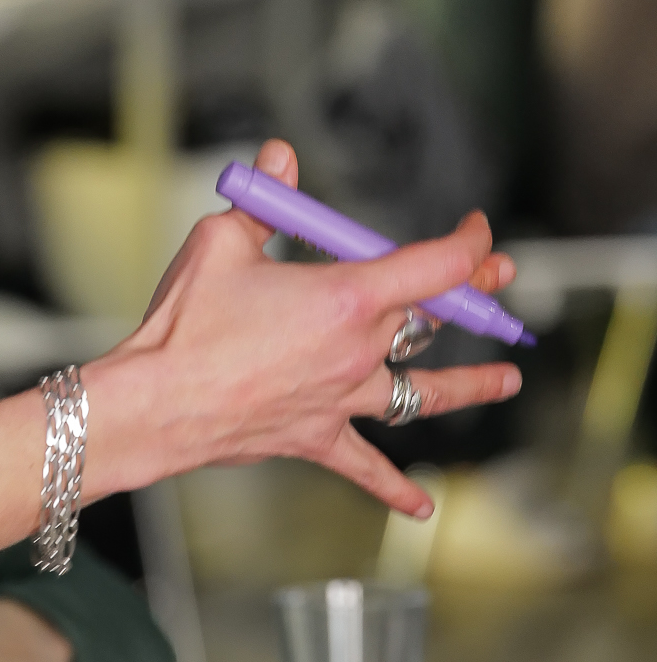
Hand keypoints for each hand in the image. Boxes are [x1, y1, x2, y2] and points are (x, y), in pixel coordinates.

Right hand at [84, 138, 521, 516]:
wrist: (156, 402)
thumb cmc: (185, 324)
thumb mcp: (221, 241)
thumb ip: (264, 200)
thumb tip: (281, 157)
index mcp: (346, 296)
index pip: (436, 264)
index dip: (468, 242)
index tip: (476, 229)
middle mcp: (357, 350)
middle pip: (432, 319)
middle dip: (470, 294)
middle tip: (497, 279)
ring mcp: (341, 398)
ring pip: (421, 392)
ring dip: (469, 384)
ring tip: (506, 379)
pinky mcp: (315, 436)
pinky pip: (365, 465)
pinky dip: (395, 488)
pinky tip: (423, 504)